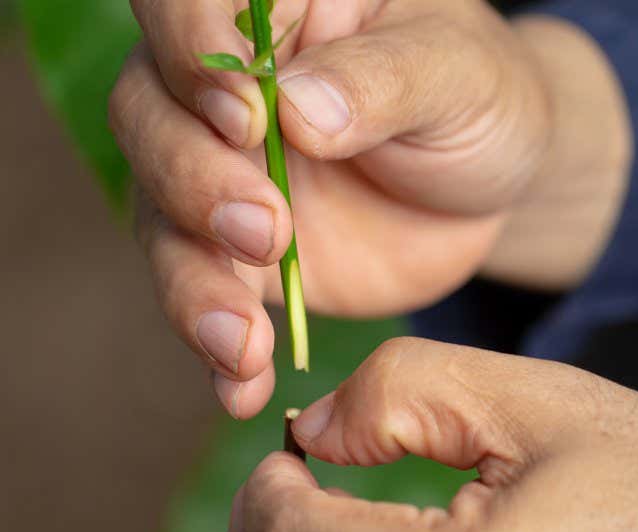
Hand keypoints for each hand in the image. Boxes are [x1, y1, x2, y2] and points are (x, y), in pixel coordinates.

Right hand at [110, 0, 630, 416]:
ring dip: (191, 280)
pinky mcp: (230, 257)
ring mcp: (215, 174)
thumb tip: (297, 108)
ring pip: (157, 213)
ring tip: (243, 340)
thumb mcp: (457, 74)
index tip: (245, 119)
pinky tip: (241, 387)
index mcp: (273, 6)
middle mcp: (217, 87)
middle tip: (267, 229)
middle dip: (192, 177)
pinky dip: (214, 348)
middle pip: (149, 113)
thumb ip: (381, 81)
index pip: (186, 5)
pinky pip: (199, 298)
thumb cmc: (477, 97)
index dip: (194, 57)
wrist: (488, 187)